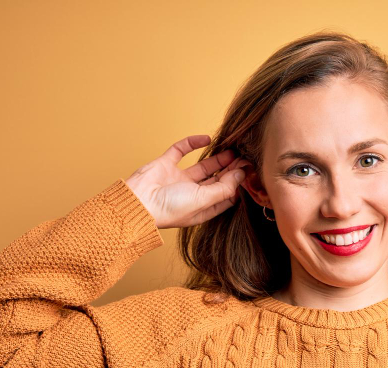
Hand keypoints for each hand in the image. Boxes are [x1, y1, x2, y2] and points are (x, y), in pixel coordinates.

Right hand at [124, 134, 251, 228]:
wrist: (137, 201)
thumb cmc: (168, 208)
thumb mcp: (203, 200)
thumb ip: (223, 188)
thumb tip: (241, 174)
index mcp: (201, 208)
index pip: (225, 196)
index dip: (237, 185)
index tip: (249, 172)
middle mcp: (191, 194)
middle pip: (216, 180)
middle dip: (230, 170)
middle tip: (244, 157)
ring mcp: (178, 179)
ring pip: (203, 166)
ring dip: (217, 158)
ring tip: (232, 149)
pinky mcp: (166, 165)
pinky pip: (181, 151)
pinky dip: (193, 143)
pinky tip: (206, 139)